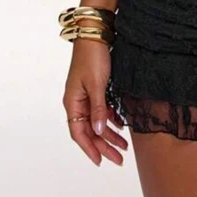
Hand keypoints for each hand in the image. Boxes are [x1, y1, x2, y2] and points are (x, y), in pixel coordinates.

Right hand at [63, 41, 127, 166]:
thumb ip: (98, 109)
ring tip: (124, 147)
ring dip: (109, 135)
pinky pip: (102, 112)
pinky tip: (121, 127)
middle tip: (119, 159)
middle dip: (104, 146)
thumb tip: (97, 131)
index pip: (79, 133)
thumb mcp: (97, 85)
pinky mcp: (96, 90)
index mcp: (72, 102)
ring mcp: (86, 96)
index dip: (89, 149)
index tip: (101, 161)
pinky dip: (111, 121)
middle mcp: (77, 102)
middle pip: (89, 131)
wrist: (95, 34)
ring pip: (97, 123)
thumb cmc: (93, 57)